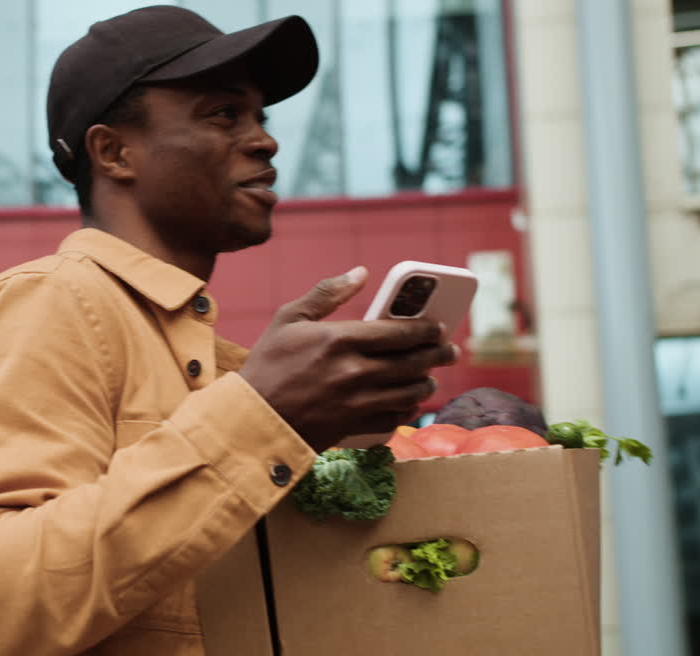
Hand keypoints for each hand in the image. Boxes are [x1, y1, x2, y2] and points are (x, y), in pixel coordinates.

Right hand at [238, 267, 459, 451]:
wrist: (252, 418)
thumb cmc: (267, 365)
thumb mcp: (288, 319)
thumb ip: (326, 293)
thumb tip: (360, 273)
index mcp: (339, 340)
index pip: (399, 332)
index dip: (425, 329)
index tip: (437, 326)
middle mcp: (353, 371)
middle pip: (413, 362)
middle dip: (437, 354)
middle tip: (448, 350)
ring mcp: (356, 402)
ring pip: (410, 392)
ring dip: (427, 382)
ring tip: (431, 376)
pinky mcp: (354, 426)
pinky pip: (395, 419)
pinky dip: (408, 410)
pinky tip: (409, 402)